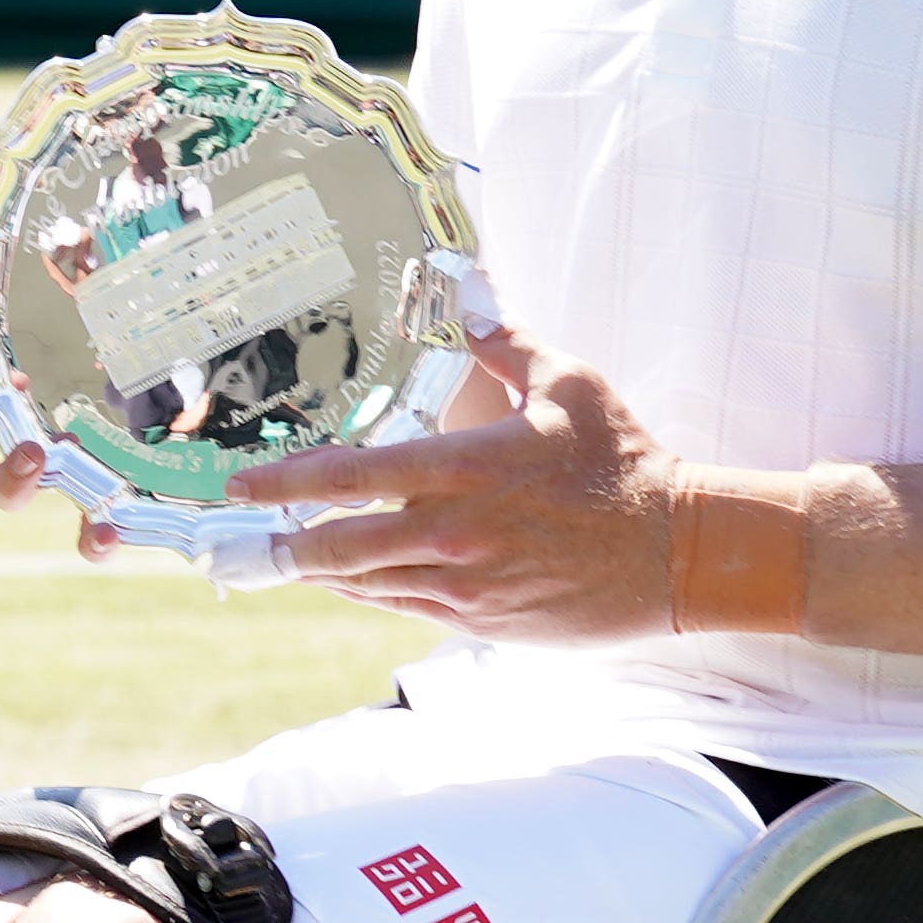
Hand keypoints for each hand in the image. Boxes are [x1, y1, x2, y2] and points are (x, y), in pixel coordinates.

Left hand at [228, 316, 701, 638]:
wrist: (679, 549)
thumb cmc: (624, 460)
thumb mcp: (569, 384)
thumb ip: (505, 343)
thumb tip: (470, 302)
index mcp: (465, 469)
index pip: (350, 478)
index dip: (285, 483)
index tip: (243, 484)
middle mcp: (454, 532)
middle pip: (337, 548)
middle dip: (284, 546)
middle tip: (249, 538)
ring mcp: (465, 585)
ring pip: (365, 585)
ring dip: (323, 572)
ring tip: (291, 557)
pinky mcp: (482, 621)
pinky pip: (403, 608)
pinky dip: (371, 592)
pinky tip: (354, 580)